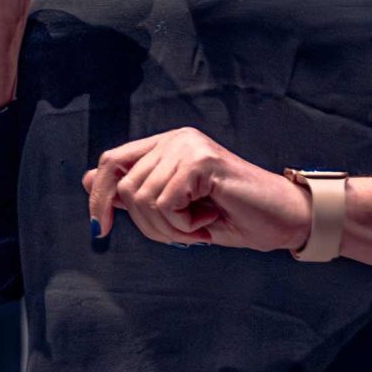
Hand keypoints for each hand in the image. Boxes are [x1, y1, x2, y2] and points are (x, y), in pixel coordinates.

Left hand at [83, 127, 311, 253]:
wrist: (283, 221)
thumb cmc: (234, 216)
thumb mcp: (174, 210)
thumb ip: (135, 193)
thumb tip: (88, 180)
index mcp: (167, 145)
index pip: (112, 161)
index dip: (99, 196)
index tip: (100, 230)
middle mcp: (176, 138)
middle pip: (123, 186)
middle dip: (147, 224)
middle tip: (182, 233)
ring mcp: (189, 146)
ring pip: (142, 198)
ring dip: (169, 228)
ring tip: (199, 225)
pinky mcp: (201, 161)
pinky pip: (165, 203)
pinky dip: (183, 225)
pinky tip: (209, 218)